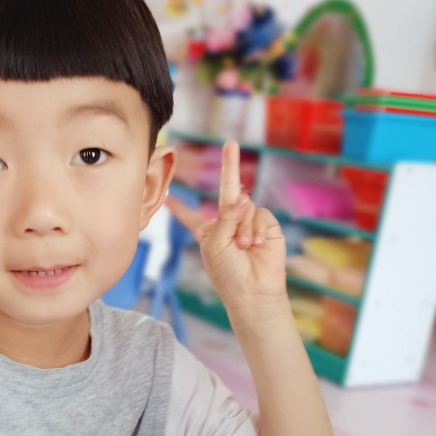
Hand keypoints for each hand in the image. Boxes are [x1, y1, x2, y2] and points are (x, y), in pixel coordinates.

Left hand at [167, 141, 285, 307]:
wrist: (253, 292)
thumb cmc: (228, 273)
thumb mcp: (215, 244)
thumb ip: (225, 218)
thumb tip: (243, 196)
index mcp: (208, 231)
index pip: (191, 216)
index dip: (180, 207)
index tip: (167, 197)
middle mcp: (228, 223)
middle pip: (228, 192)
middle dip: (230, 166)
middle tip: (231, 143)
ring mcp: (249, 222)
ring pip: (244, 206)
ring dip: (242, 226)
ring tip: (242, 247)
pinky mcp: (267, 225)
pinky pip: (259, 213)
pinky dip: (254, 227)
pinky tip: (254, 244)